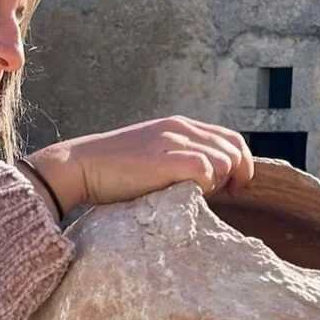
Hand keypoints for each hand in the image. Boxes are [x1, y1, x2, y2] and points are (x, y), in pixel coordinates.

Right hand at [26, 116, 254, 211]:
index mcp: (179, 125)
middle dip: (236, 175)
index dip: (240, 163)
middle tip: (222, 195)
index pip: (230, 138)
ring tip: (200, 195)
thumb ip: (176, 157)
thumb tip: (204, 178)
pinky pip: (205, 169)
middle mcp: (179, 128)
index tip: (231, 186)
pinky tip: (191, 194)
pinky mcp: (164, 160)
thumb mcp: (151, 153)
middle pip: (234, 149)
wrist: (80, 165)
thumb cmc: (112, 169)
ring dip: (220, 182)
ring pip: (224, 159)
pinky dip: (206, 185)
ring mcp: (172, 142)